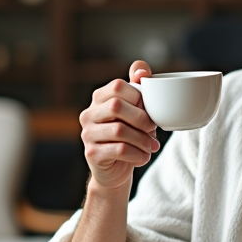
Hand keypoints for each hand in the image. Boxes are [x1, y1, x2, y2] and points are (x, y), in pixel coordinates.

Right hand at [79, 60, 160, 192]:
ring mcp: (87, 133)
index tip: (149, 111)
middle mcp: (88, 114)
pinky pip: (119, 150)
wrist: (115, 170)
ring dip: (142, 139)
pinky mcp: (92, 153)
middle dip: (141, 118)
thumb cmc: (128, 136)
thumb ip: (138, 88)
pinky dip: (137, 154)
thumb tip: (141, 70)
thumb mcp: (135, 111)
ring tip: (152, 146)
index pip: (118, 86)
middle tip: (153, 130)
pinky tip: (143, 157)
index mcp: (99, 98)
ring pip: (119, 130)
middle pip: (116, 106)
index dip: (138, 97)